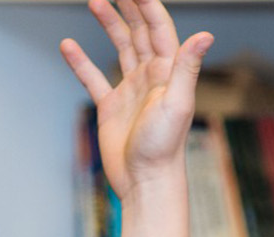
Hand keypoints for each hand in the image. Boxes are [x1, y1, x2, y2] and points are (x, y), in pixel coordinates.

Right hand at [60, 0, 213, 199]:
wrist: (146, 182)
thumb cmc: (165, 147)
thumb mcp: (177, 104)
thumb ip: (188, 67)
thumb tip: (206, 35)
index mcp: (168, 72)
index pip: (158, 27)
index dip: (147, 4)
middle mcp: (151, 77)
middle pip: (140, 31)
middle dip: (128, 6)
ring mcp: (131, 90)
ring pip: (120, 48)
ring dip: (109, 24)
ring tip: (94, 2)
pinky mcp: (112, 107)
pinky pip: (94, 78)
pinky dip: (80, 62)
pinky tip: (67, 46)